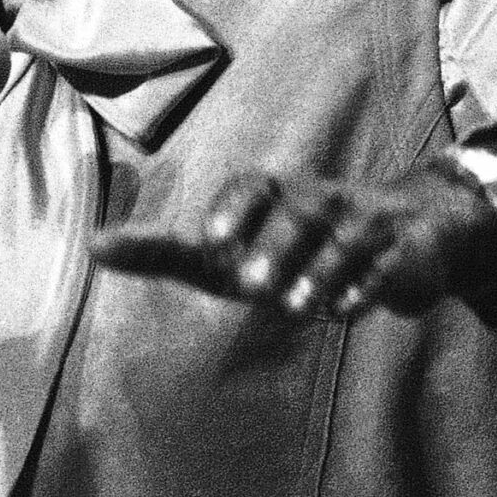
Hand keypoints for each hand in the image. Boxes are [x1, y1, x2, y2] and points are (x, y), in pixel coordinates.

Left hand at [89, 167, 496, 319]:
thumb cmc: (293, 249)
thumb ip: (166, 252)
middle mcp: (318, 200)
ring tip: (294, 308)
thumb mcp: (230, 253)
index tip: (210, 242)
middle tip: (250, 285)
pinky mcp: (402, 252)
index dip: (231, 211)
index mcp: (274, 194)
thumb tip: (89, 245)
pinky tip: (346, 310)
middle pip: (297, 213)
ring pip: (341, 242)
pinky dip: (365, 287)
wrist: (407, 238)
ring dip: (317, 274)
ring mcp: (364, 223)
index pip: (250, 186)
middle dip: (275, 246)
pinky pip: (385, 266)